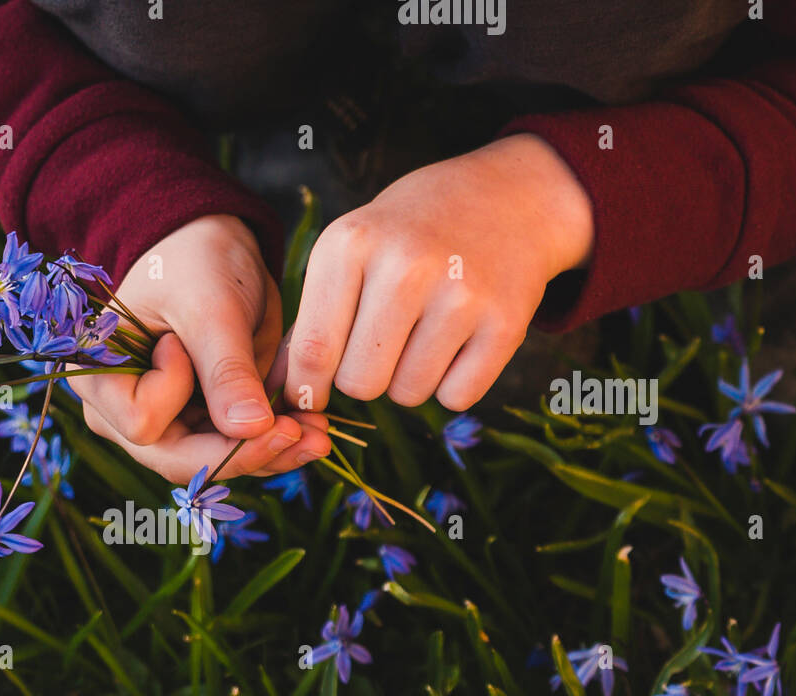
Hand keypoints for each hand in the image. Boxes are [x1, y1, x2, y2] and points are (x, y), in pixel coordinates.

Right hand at [71, 215, 330, 484]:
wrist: (214, 248)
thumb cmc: (193, 260)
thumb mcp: (209, 306)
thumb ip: (225, 369)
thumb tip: (251, 430)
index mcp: (102, 380)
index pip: (143, 423)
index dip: (176, 395)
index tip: (185, 345)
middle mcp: (124, 416)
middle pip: (180, 460)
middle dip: (241, 451)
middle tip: (300, 434)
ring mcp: (166, 426)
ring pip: (216, 465)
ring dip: (269, 453)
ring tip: (319, 435)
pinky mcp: (203, 428)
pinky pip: (238, 451)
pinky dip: (275, 443)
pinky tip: (312, 431)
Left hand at [281, 133, 594, 412]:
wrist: (510, 197)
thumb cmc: (411, 232)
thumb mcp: (352, 250)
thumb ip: (313, 319)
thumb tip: (285, 391)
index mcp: (352, 244)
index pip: (314, 350)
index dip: (308, 388)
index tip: (312, 396)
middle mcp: (405, 266)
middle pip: (360, 383)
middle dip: (365, 377)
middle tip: (383, 344)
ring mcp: (460, 294)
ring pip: (407, 394)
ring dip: (409, 380)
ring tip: (422, 334)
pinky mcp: (505, 322)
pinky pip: (456, 397)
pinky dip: (452, 383)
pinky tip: (458, 341)